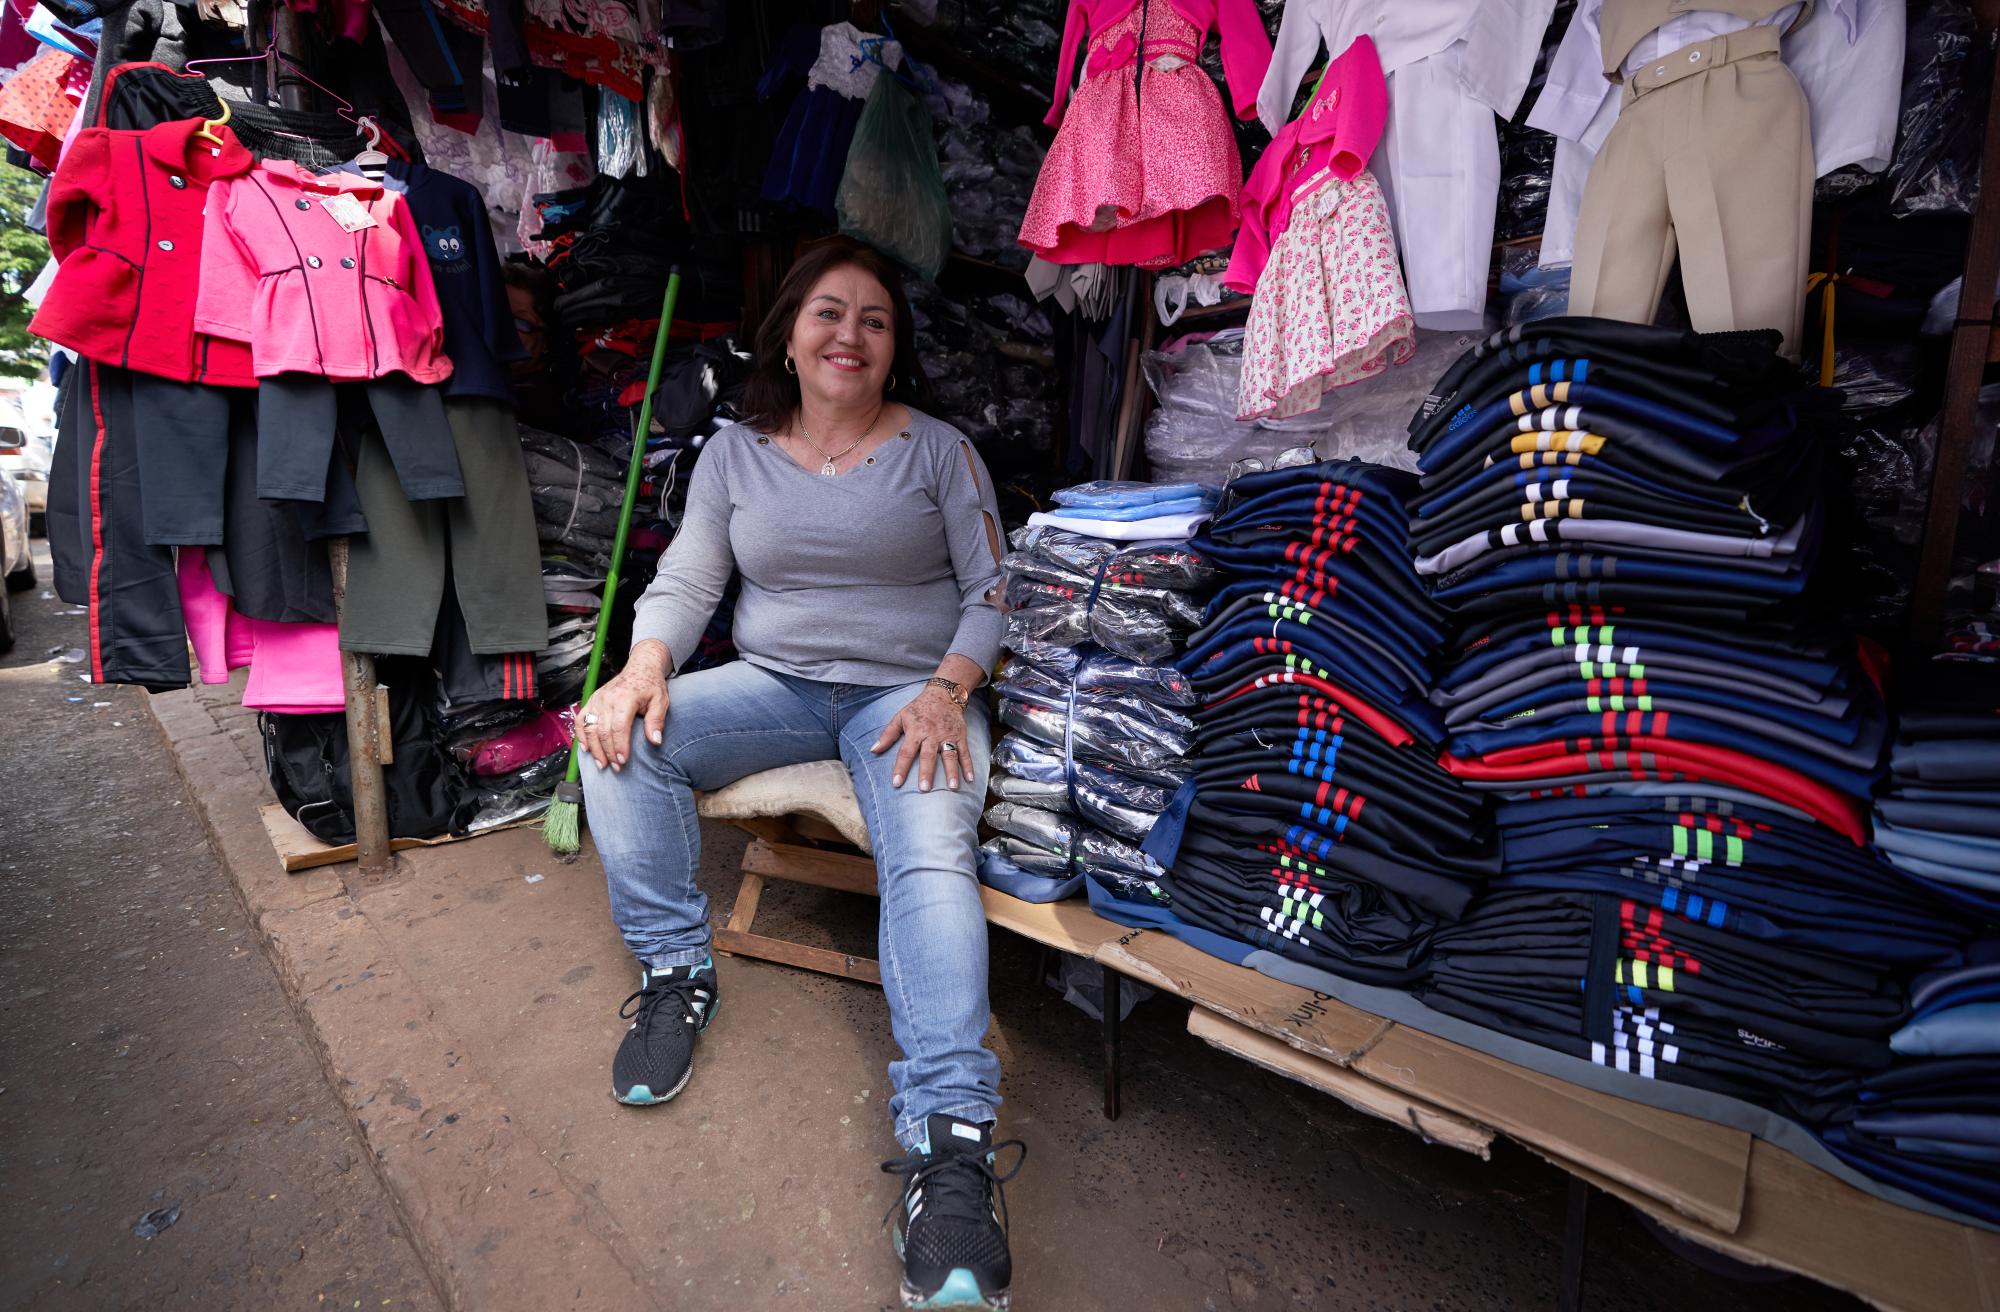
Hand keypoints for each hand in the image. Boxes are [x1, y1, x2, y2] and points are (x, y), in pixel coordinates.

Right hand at [577, 644, 669, 771]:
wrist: (640, 667)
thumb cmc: (651, 685)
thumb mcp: (661, 700)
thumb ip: (657, 721)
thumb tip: (655, 741)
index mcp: (625, 698)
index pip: (619, 727)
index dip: (619, 746)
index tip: (623, 761)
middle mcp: (607, 699)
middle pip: (603, 731)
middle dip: (608, 752)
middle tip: (615, 767)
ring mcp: (597, 700)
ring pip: (589, 728)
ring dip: (594, 748)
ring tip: (601, 764)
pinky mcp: (591, 701)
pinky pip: (580, 720)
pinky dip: (581, 735)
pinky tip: (586, 749)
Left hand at [872, 686, 968, 791]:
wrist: (944, 694)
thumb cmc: (919, 708)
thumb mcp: (900, 717)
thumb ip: (888, 735)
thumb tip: (873, 750)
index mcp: (916, 731)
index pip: (906, 751)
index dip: (901, 767)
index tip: (896, 783)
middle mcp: (932, 735)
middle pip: (929, 756)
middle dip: (926, 772)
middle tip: (925, 789)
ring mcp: (948, 736)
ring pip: (950, 755)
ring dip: (952, 772)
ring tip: (953, 787)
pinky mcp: (960, 736)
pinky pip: (965, 753)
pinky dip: (969, 766)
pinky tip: (970, 779)